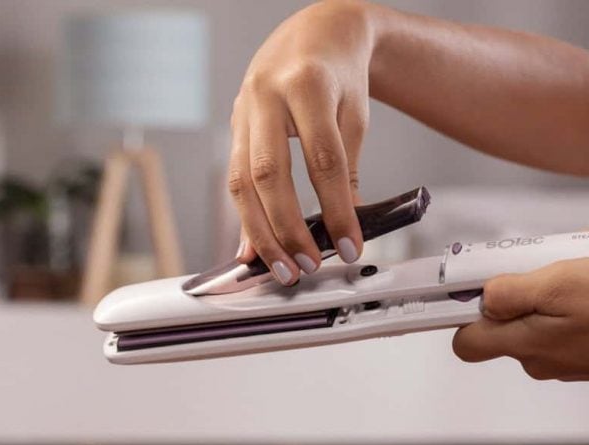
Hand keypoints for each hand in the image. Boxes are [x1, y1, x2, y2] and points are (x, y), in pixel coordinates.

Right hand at [228, 0, 372, 283]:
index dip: (336, 208)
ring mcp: (243, 110)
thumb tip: (343, 226)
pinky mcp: (234, 124)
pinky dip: (245, 217)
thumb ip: (347, 170)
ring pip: (241, 181)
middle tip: (307, 265)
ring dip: (260, 232)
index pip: (323, 160)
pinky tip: (255, 247)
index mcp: (307, 86)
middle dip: (287, 229)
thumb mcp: (354, 115)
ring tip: (282, 267)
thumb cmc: (340, 73)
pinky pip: (235, 178)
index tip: (350, 244)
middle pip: (269, 175)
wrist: (316, 33)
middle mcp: (266, 96)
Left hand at [452, 258, 588, 393]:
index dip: (461, 311)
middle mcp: (537, 359)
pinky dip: (576, 298)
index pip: (465, 341)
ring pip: (539, 315)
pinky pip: (567, 320)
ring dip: (553, 287)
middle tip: (548, 262)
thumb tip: (483, 299)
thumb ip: (511, 293)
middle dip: (519, 287)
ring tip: (586, 266)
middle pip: (504, 321)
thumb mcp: (560, 284)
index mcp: (522, 345)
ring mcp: (565, 359)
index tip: (473, 282)